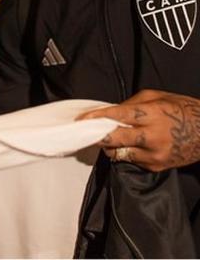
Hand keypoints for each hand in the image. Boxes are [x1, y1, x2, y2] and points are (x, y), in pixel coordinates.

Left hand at [79, 90, 199, 170]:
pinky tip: (128, 144)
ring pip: (120, 154)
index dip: (96, 117)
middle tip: (85, 131)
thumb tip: (110, 111)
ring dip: (110, 146)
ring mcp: (155, 154)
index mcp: (151, 114)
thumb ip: (130, 104)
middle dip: (97, 136)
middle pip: (115, 139)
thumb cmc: (181, 109)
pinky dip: (126, 152)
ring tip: (108, 137)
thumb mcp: (154, 97)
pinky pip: (132, 161)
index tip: (81, 119)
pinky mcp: (158, 166)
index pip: (117, 116)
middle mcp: (152, 136)